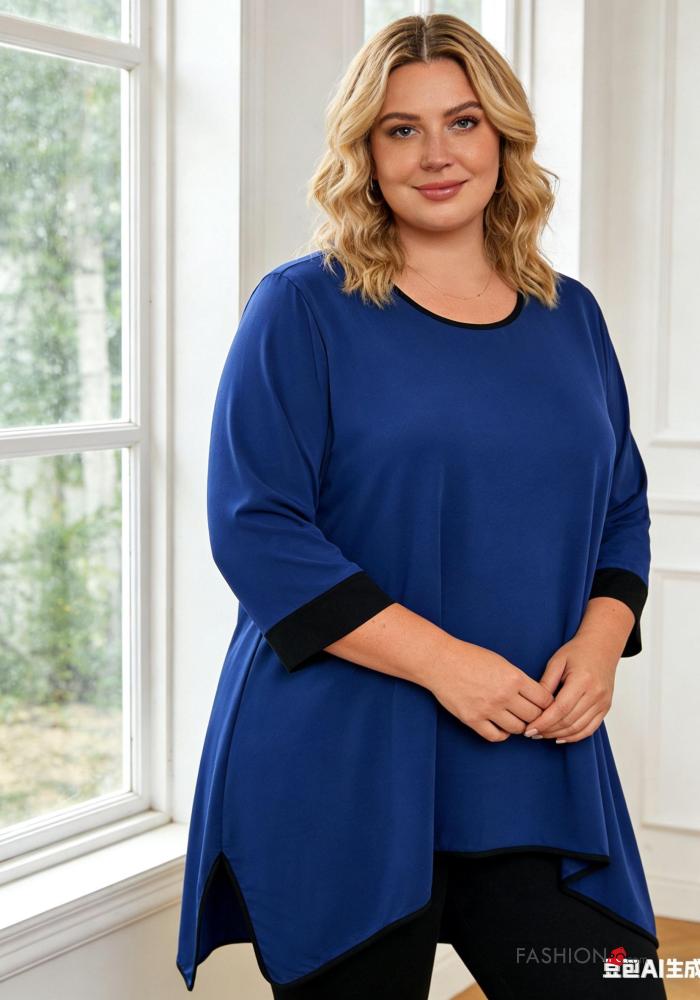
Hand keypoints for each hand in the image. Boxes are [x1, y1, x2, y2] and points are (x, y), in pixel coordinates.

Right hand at [428, 640, 554, 743]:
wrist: (440, 661)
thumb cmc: (470, 657)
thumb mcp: (501, 662)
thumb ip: (518, 680)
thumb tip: (535, 698)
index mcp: (514, 677)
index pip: (544, 700)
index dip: (547, 704)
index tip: (543, 705)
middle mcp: (504, 695)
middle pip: (534, 716)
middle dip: (536, 716)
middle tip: (531, 715)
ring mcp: (488, 709)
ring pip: (518, 728)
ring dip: (520, 726)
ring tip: (515, 720)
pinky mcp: (473, 719)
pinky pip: (496, 736)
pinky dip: (502, 734)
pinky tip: (500, 726)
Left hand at [523, 635, 619, 742]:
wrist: (602, 647)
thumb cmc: (578, 651)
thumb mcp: (557, 661)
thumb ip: (546, 683)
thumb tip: (534, 704)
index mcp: (582, 680)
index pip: (560, 709)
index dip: (544, 722)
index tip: (529, 728)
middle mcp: (596, 694)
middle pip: (569, 721)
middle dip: (548, 730)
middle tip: (531, 733)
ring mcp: (603, 702)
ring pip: (579, 728)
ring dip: (559, 735)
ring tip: (542, 735)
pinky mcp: (606, 707)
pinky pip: (590, 728)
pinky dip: (575, 736)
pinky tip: (560, 737)